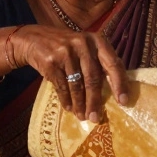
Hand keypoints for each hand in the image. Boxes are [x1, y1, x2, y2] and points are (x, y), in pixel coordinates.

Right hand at [11, 25, 128, 121]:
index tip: (123, 102)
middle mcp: (83, 44)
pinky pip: (62, 86)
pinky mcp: (51, 61)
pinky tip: (69, 108)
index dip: (120, 84)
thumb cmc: (66, 47)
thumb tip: (114, 93)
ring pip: (77, 84)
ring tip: (82, 116)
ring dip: (80, 104)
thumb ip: (98, 63)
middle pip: (93, 78)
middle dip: (95, 101)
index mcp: (97, 41)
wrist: (33, 38)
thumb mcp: (84, 48)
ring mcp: (65, 52)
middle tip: (96, 118)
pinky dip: (66, 99)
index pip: (113, 64)